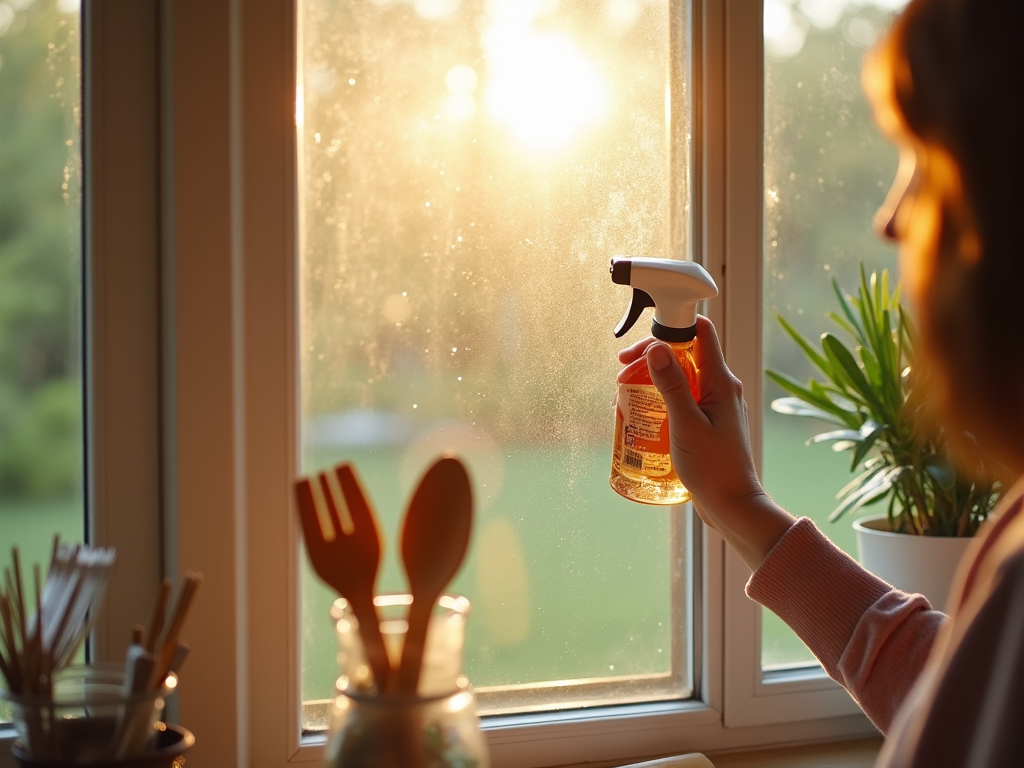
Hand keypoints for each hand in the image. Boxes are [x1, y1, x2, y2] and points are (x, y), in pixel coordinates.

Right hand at [618, 316, 795, 570]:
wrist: (732, 506)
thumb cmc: (713, 468)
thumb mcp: (686, 424)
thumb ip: (672, 385)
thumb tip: (657, 349)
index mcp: (721, 382)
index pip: (700, 332)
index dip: (670, 328)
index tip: (640, 346)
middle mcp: (722, 388)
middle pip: (685, 354)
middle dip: (652, 359)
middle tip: (623, 374)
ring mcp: (716, 405)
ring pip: (681, 377)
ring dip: (653, 381)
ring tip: (626, 397)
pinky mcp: (709, 421)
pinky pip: (683, 399)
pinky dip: (661, 400)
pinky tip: (642, 416)